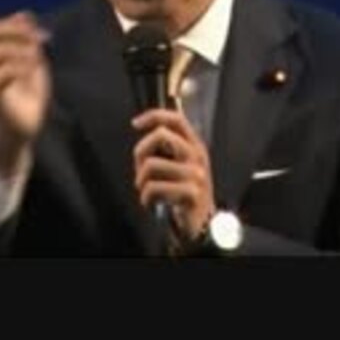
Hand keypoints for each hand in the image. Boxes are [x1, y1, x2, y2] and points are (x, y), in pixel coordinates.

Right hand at [0, 0, 50, 172]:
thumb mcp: (30, 59)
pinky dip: (24, 68)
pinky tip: (32, 73)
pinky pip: (5, 70)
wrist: (24, 124)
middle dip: (19, 32)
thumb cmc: (26, 91)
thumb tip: (24, 14)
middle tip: (40, 39)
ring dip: (26, 52)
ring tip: (36, 63)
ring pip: (1, 50)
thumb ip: (25, 37)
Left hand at [132, 109, 215, 248]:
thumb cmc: (185, 193)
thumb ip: (169, 147)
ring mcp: (195, 174)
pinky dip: (145, 198)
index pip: (176, 119)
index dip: (154, 116)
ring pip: (151, 165)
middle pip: (161, 135)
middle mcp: (197, 156)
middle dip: (141, 151)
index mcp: (195, 145)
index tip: (136, 123)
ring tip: (147, 191)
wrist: (203, 223)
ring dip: (141, 181)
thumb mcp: (181, 164)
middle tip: (140, 170)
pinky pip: (153, 188)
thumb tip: (145, 130)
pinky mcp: (190, 193)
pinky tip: (151, 203)